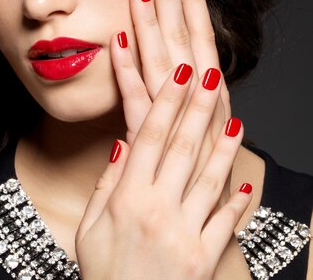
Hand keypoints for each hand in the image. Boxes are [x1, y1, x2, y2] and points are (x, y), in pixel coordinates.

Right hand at [75, 56, 251, 278]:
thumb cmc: (103, 271)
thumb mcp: (88, 227)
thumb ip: (106, 184)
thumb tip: (122, 145)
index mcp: (126, 197)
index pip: (149, 138)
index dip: (165, 103)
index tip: (177, 76)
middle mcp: (158, 209)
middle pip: (182, 148)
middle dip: (197, 108)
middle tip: (208, 77)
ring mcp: (185, 232)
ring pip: (209, 179)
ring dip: (224, 147)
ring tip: (236, 120)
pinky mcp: (203, 256)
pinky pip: (225, 222)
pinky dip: (237, 203)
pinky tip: (248, 184)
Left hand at [122, 0, 229, 198]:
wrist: (201, 227)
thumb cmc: (197, 170)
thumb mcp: (198, 122)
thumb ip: (187, 90)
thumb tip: (180, 55)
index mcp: (208, 91)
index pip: (199, 34)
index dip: (190, 0)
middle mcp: (197, 100)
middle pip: (184, 38)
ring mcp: (173, 119)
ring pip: (162, 60)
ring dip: (152, 23)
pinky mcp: (148, 141)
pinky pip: (135, 100)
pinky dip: (126, 71)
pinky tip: (116, 41)